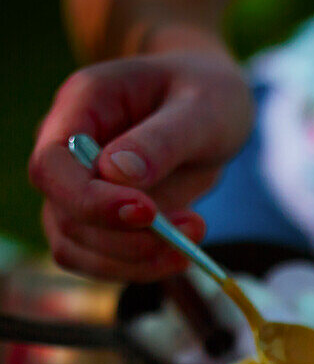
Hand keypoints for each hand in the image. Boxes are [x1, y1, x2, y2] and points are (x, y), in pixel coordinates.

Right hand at [29, 51, 253, 281]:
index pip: (51, 166)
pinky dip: (140, 268)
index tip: (147, 212)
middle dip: (128, 238)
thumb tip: (116, 174)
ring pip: (78, 249)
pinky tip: (181, 252)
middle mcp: (68, 150)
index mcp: (82, 106)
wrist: (211, 107)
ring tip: (195, 236)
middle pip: (65, 216)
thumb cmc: (206, 95)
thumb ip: (161, 139)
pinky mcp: (100, 221)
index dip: (90, 200)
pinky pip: (102, 262)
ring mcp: (79, 189)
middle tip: (196, 227)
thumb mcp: (201, 108)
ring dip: (136, 261)